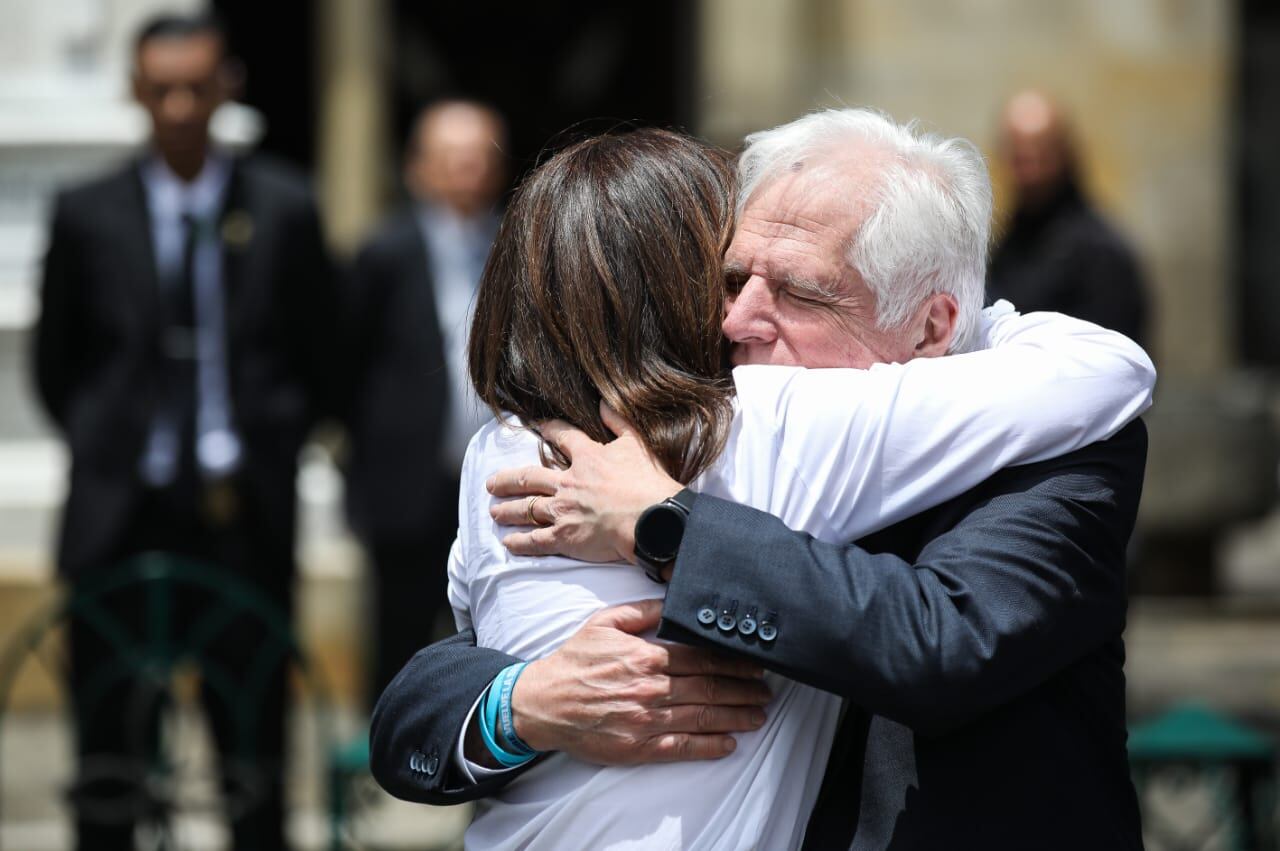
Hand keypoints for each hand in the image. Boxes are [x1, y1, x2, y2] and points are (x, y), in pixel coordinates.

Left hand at [488, 402, 681, 562]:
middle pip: (528, 477)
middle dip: (507, 480)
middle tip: (491, 483)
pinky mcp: (565, 537)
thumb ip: (619, 421)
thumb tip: (603, 403)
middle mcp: (568, 483)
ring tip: (494, 511)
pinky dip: (520, 542)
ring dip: (508, 510)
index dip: (548, 429)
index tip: (537, 425)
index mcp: (587, 458)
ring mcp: (563, 511)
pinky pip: (536, 540)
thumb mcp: (637, 443)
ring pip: (527, 508)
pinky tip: (508, 543)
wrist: (653, 519)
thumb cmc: (649, 483)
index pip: (562, 437)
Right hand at [511, 599, 770, 763]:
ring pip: (701, 716)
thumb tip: (672, 601)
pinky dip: (709, 746)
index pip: (701, 658)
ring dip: (735, 716)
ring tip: (758, 715)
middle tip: (767, 691)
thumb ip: (641, 611)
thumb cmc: (573, 662)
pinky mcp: (638, 747)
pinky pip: (682, 747)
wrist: (542, 703)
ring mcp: (646, 721)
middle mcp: (650, 689)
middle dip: (743, 690)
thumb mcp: (604, 623)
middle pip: (709, 688)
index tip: (754, 664)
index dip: (732, 662)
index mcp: (645, 656)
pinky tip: (730, 743)